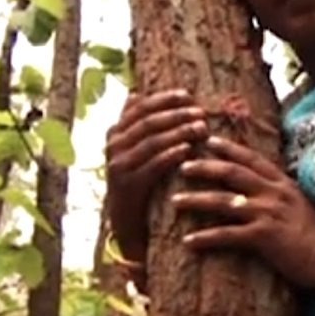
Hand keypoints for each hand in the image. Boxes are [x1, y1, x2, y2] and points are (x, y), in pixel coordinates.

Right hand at [104, 89, 208, 270]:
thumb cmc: (137, 180)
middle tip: (201, 113)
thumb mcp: (132, 149)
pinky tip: (188, 149)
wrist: (126, 224)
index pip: (141, 107)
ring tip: (201, 128)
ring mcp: (118, 167)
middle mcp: (113, 146)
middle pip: (148, 122)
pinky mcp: (128, 187)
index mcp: (115, 132)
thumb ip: (134, 123)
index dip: (165, 99)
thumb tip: (135, 92)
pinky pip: (152, 166)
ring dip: (179, 132)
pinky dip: (170, 155)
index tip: (188, 95)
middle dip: (177, 114)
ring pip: (151, 141)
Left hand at [171, 136, 314, 289]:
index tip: (208, 140)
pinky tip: (187, 241)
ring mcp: (268, 213)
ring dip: (196, 200)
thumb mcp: (299, 203)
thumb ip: (279, 192)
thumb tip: (260, 186)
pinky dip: (205, 237)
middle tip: (182, 165)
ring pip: (223, 201)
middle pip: (232, 173)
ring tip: (175, 200)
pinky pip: (227, 235)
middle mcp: (273, 193)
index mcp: (282, 183)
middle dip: (204, 167)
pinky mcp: (263, 237)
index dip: (228, 148)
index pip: (251, 159)